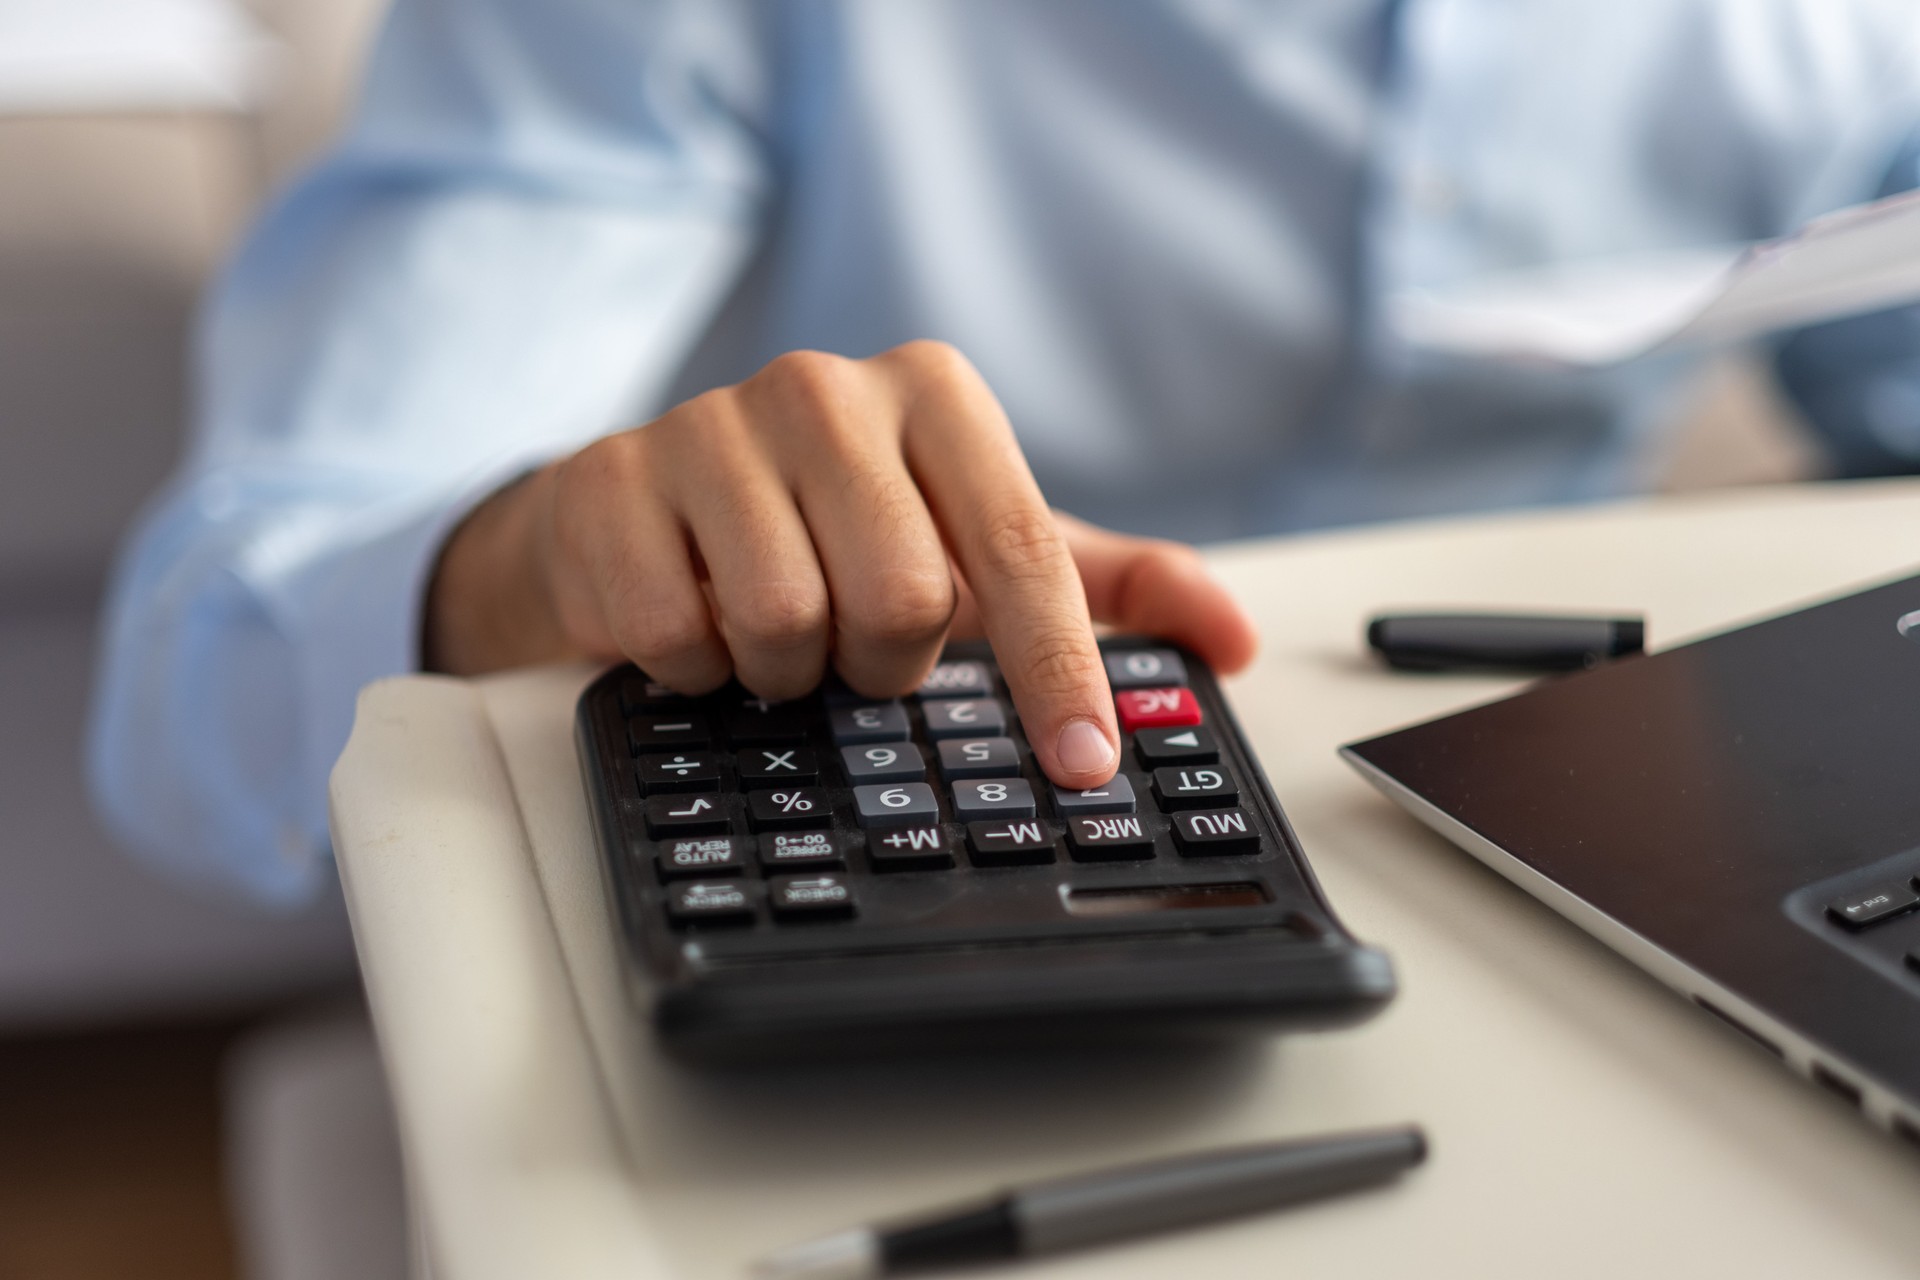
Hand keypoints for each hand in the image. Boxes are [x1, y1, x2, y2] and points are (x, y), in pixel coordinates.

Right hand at [425, 342, 1257, 787]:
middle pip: (903, 599)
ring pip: (789, 624)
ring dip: (791, 672)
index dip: (1058, 671)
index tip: (1082, 765)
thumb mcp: (971, 547)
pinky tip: (701, 628)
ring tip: (776, 633)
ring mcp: (707, 426)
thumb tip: (1236, 638)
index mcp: (932, 394)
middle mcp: (824, 389)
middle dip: (885, 662)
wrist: (638, 513)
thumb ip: (1107, 585)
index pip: (1019, 550)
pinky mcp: (612, 484)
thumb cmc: (832, 533)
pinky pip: (681, 635)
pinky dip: (700, 668)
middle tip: (858, 646)